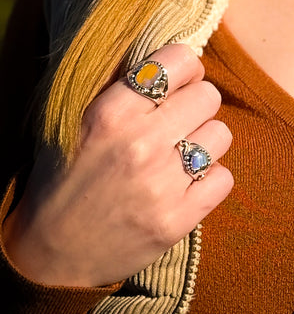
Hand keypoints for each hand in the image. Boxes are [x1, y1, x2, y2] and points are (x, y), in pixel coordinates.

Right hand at [2, 44, 232, 287]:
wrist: (49, 255)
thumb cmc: (66, 179)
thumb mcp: (79, 122)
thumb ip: (123, 89)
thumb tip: (175, 59)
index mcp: (110, 113)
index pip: (179, 61)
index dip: (185, 69)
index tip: (178, 83)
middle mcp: (139, 143)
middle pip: (208, 96)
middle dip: (196, 106)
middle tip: (179, 122)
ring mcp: (161, 184)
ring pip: (221, 135)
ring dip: (204, 143)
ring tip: (180, 155)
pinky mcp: (177, 220)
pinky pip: (223, 178)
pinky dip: (209, 181)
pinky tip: (185, 185)